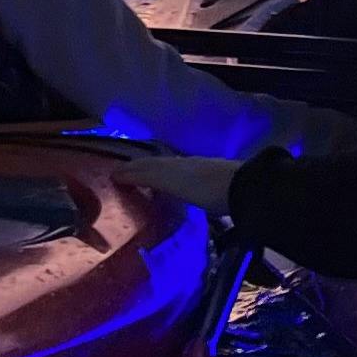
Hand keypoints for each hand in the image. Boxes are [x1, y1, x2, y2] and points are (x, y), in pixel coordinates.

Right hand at [124, 153, 244, 218]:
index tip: (113, 175)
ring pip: (172, 173)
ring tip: (145, 185)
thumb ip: (146, 175)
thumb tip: (117, 172)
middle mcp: (184, 165)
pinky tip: (176, 193)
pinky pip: (185, 183)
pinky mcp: (212, 189)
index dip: (129, 169)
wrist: (244, 190)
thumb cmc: (204, 186)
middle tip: (125, 177)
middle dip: (141, 170)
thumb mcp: (171, 179)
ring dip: (157, 177)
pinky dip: (172, 186)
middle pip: (159, 165)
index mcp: (172, 163)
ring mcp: (200, 175)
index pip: (145, 164)